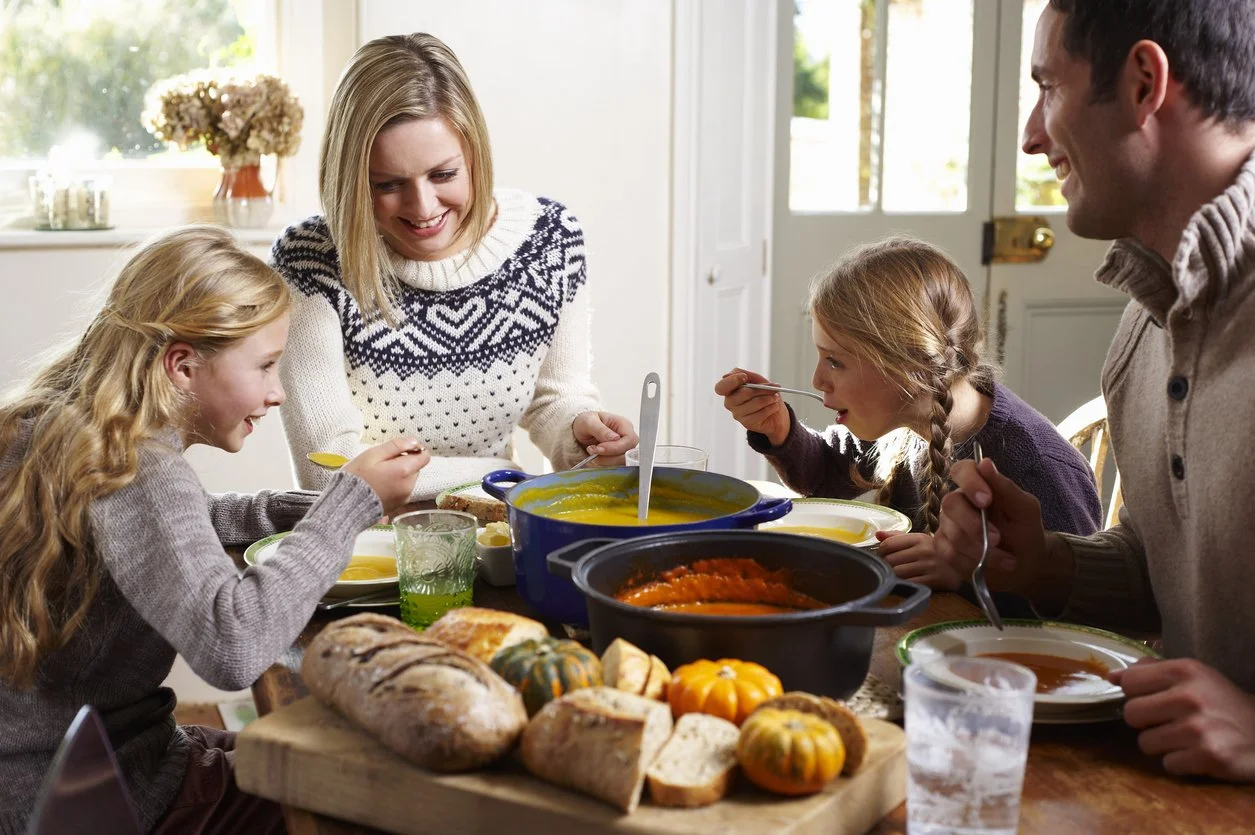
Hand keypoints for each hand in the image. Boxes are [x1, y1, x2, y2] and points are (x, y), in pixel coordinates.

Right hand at [342, 437, 429, 513]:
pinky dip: (394, 485)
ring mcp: (404, 497)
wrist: (345, 505)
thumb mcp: (373, 455)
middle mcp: (409, 486)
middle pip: (415, 467)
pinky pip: (402, 489)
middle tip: (381, 464)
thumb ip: (396, 446)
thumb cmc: (357, 478)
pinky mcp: (398, 505)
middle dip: (403, 462)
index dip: (414, 450)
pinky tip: (379, 485)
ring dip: (398, 474)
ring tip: (378, 476)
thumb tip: (414, 442)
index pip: (424, 457)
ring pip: (408, 478)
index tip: (399, 450)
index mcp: (404, 471)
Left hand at [572, 411, 637, 465]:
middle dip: (609, 456)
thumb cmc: (587, 422)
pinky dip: (603, 465)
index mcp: (624, 425)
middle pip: (628, 454)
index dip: (616, 447)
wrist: (580, 431)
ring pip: (621, 462)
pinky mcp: (617, 458)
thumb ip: (601, 430)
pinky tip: (594, 457)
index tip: (599, 448)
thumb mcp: (589, 422)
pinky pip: (615, 467)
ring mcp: (624, 449)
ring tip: (591, 452)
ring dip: (605, 461)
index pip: (630, 440)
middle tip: (592, 450)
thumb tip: (615, 438)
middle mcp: (627, 438)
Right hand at [714, 367, 791, 446]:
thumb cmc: (764, 394)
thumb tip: (732, 374)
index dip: (731, 381)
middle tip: (773, 388)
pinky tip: (774, 406)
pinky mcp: (747, 423)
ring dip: (769, 399)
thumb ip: (744, 374)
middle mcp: (730, 403)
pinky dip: (771, 408)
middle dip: (761, 389)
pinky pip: (760, 414)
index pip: (720, 387)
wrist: (777, 414)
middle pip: (742, 394)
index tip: (744, 377)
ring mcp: (737, 414)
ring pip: (754, 403)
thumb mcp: (756, 380)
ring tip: (775, 398)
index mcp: (730, 391)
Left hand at [876, 530, 960, 590]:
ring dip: (893, 576)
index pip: (888, 544)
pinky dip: (903, 584)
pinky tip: (905, 582)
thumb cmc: (933, 553)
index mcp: (919, 538)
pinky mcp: (934, 581)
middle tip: (888, 567)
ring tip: (896, 575)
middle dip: (886, 565)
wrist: (959, 568)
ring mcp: (930, 566)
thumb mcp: (918, 541)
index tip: (882, 555)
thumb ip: (896, 537)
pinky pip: (908, 584)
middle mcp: (925, 550)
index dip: (881, 551)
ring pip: (897, 573)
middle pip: (890, 560)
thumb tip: (877, 534)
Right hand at [934, 458, 1066, 602]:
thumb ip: (1006, 488)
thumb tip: (985, 463)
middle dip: (974, 525)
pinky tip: (988, 566)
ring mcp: (947, 525)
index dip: (969, 482)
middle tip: (997, 539)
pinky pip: (949, 555)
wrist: (1025, 566)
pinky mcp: (944, 548)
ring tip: (1007, 560)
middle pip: (950, 504)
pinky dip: (972, 563)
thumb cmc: (1025, 532)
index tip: (987, 500)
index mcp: (978, 486)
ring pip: (952, 534)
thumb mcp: (1025, 510)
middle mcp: (958, 502)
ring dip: (982, 550)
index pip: (961, 470)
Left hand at [1114, 658, 1254, 781]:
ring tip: (1185, 738)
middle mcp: (1190, 696)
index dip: (1135, 694)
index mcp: (1184, 670)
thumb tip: (1112, 676)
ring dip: (1162, 745)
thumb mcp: (1193, 676)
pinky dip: (1180, 762)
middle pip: (1130, 714)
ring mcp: (1199, 728)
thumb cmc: (1222, 702)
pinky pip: (1168, 764)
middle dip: (1145, 722)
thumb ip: (1152, 671)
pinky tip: (1198, 753)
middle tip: (1168, 722)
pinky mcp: (1209, 756)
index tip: (1152, 699)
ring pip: (1145, 742)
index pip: (1128, 682)